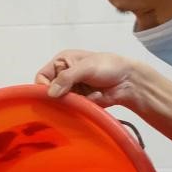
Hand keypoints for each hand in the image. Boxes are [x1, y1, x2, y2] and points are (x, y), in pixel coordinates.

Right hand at [34, 50, 156, 113]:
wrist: (129, 81)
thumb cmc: (109, 66)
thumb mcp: (86, 67)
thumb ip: (67, 78)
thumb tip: (50, 93)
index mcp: (61, 62)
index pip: (41, 76)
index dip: (42, 86)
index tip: (50, 95)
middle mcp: (63, 77)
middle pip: (49, 92)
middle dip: (58, 97)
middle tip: (70, 98)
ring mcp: (71, 91)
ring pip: (59, 103)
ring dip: (71, 103)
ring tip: (85, 98)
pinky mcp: (79, 102)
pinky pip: (72, 109)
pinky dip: (80, 107)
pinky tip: (92, 100)